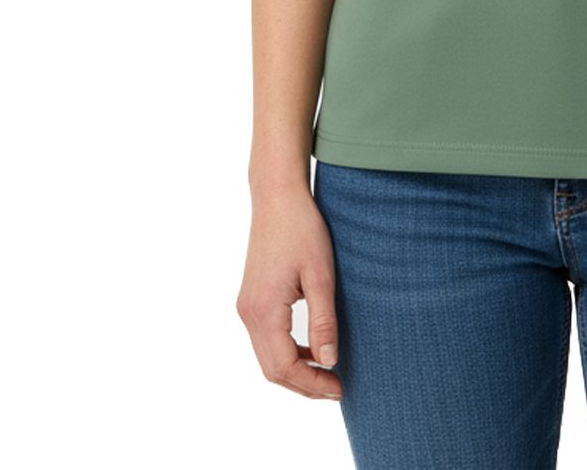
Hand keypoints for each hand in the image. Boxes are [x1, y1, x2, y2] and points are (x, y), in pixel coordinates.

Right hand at [236, 185, 342, 400]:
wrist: (277, 196)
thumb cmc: (302, 229)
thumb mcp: (320, 275)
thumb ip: (323, 321)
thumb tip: (329, 363)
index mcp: (263, 311)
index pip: (284, 367)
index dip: (311, 384)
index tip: (340, 388)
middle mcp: (248, 313)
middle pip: (272, 369)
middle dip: (303, 384)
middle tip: (336, 389)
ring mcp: (246, 306)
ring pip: (267, 356)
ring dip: (295, 370)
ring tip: (327, 374)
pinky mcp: (251, 298)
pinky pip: (266, 339)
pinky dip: (287, 352)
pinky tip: (311, 349)